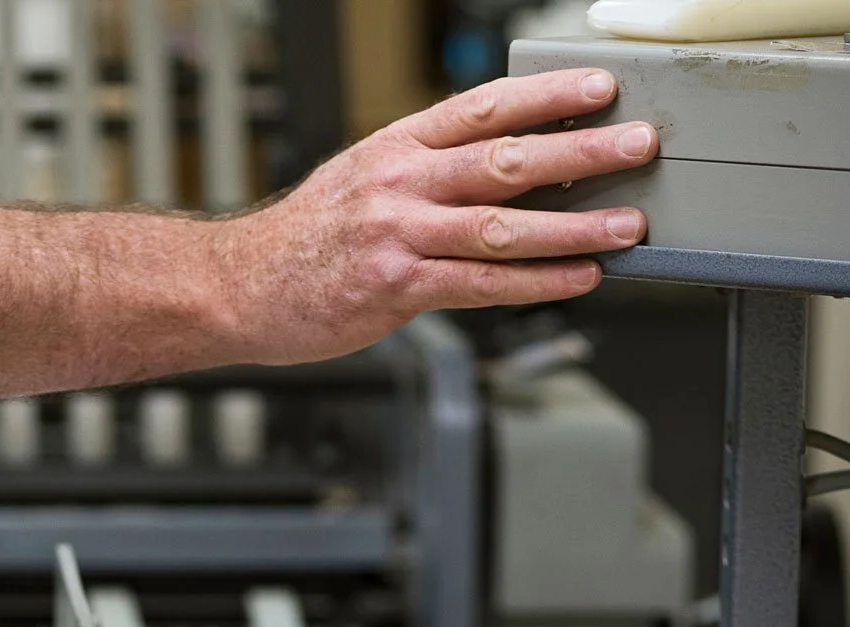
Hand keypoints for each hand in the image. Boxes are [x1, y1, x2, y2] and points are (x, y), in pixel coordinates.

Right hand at [211, 68, 656, 364]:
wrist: (236, 288)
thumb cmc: (302, 242)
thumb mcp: (359, 180)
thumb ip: (425, 171)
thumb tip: (506, 166)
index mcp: (394, 147)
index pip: (483, 108)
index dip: (547, 94)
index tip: (601, 89)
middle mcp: (398, 184)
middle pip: (506, 159)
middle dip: (583, 151)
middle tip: (640, 144)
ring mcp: (397, 236)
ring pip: (503, 225)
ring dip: (575, 225)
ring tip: (628, 225)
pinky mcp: (395, 288)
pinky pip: (481, 284)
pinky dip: (537, 283)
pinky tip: (578, 278)